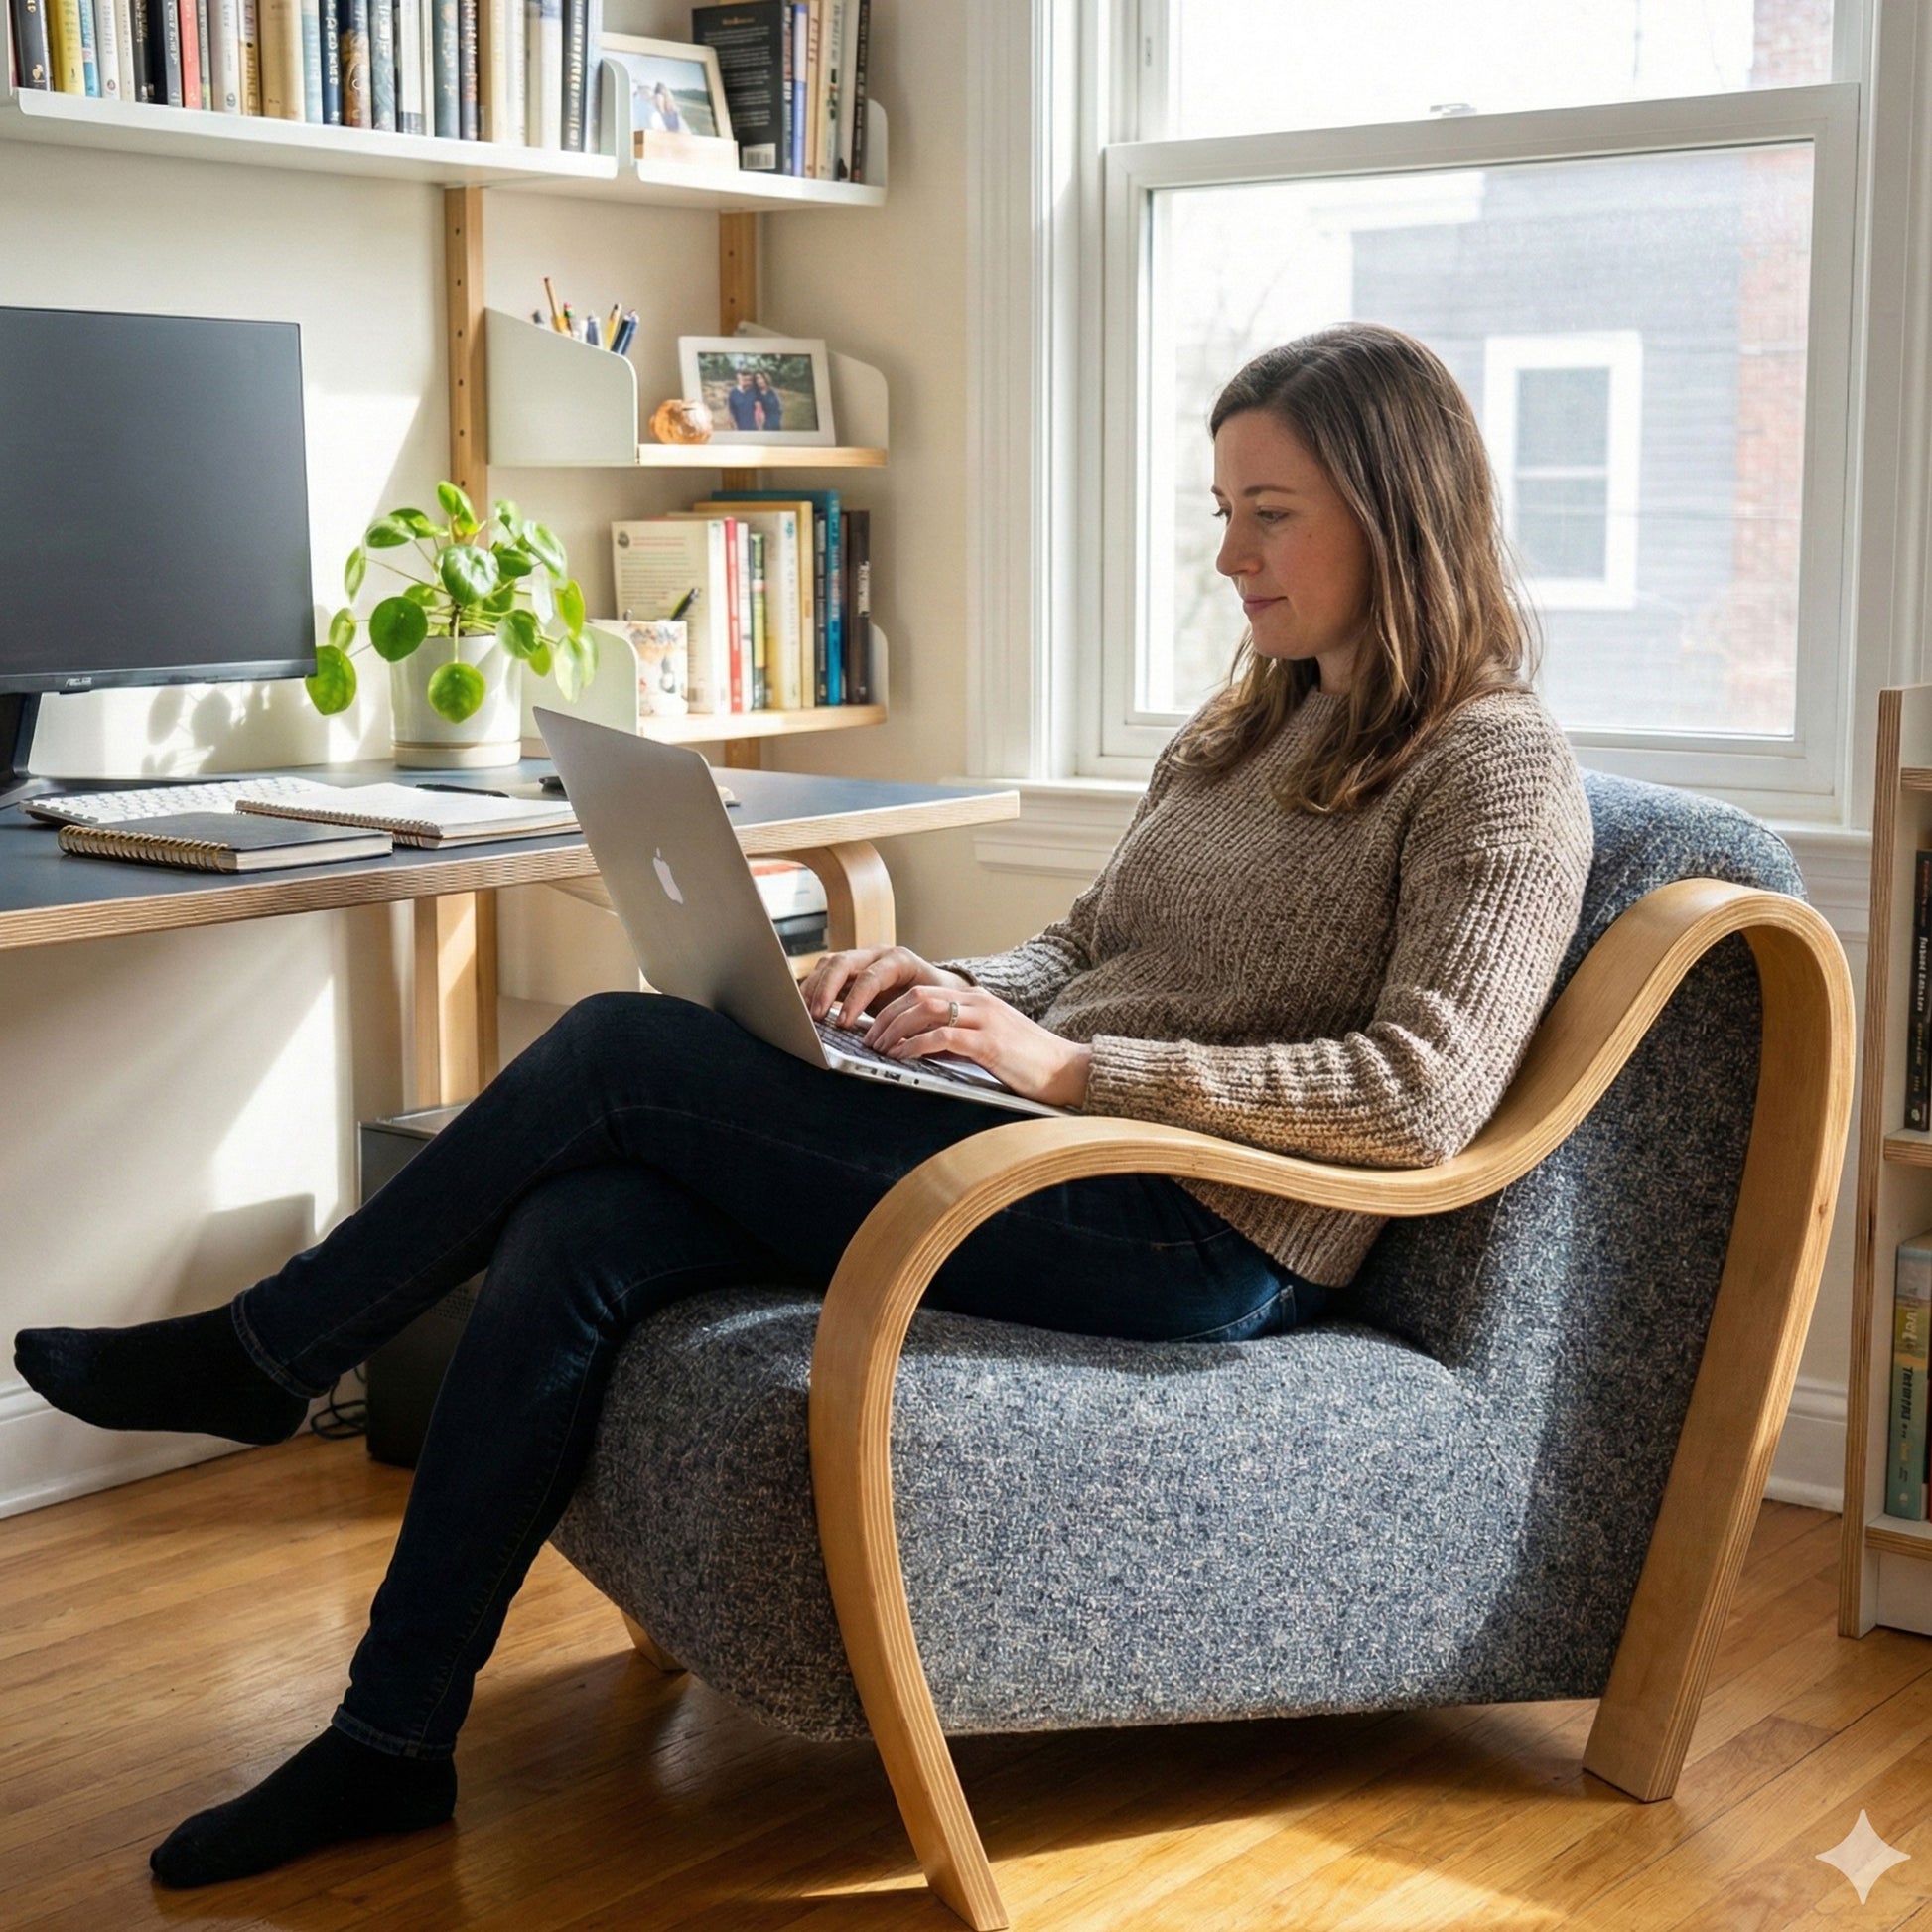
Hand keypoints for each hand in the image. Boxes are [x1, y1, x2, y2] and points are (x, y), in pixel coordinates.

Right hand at [801, 945, 970, 1027]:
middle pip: (842, 962)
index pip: (870, 976)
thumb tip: (897, 1044)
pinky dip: (812, 989)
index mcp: (900, 960)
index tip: (843, 1024)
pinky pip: (824, 974)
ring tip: (804, 1013)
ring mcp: (861, 959)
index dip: (854, 1000)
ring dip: (813, 988)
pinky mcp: (850, 970)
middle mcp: (877, 954)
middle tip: (815, 1016)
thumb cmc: (935, 999)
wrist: (938, 988)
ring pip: (829, 964)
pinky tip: (804, 1008)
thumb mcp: (929, 1007)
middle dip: (825, 989)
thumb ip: (913, 1020)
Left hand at [861, 982, 1093, 1109]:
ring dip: (895, 1030)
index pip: (923, 992)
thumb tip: (922, 1049)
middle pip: (918, 997)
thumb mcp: (988, 1044)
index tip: (874, 1028)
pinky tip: (902, 1056)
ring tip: (879, 1048)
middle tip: (868, 1039)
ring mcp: (985, 1020)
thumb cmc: (1029, 1062)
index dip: (893, 1009)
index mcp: (978, 999)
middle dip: (886, 1017)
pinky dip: (916, 1045)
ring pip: (925, 1011)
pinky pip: (943, 1037)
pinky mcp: (990, 1043)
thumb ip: (957, 1041)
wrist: (1068, 1070)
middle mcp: (979, 1002)